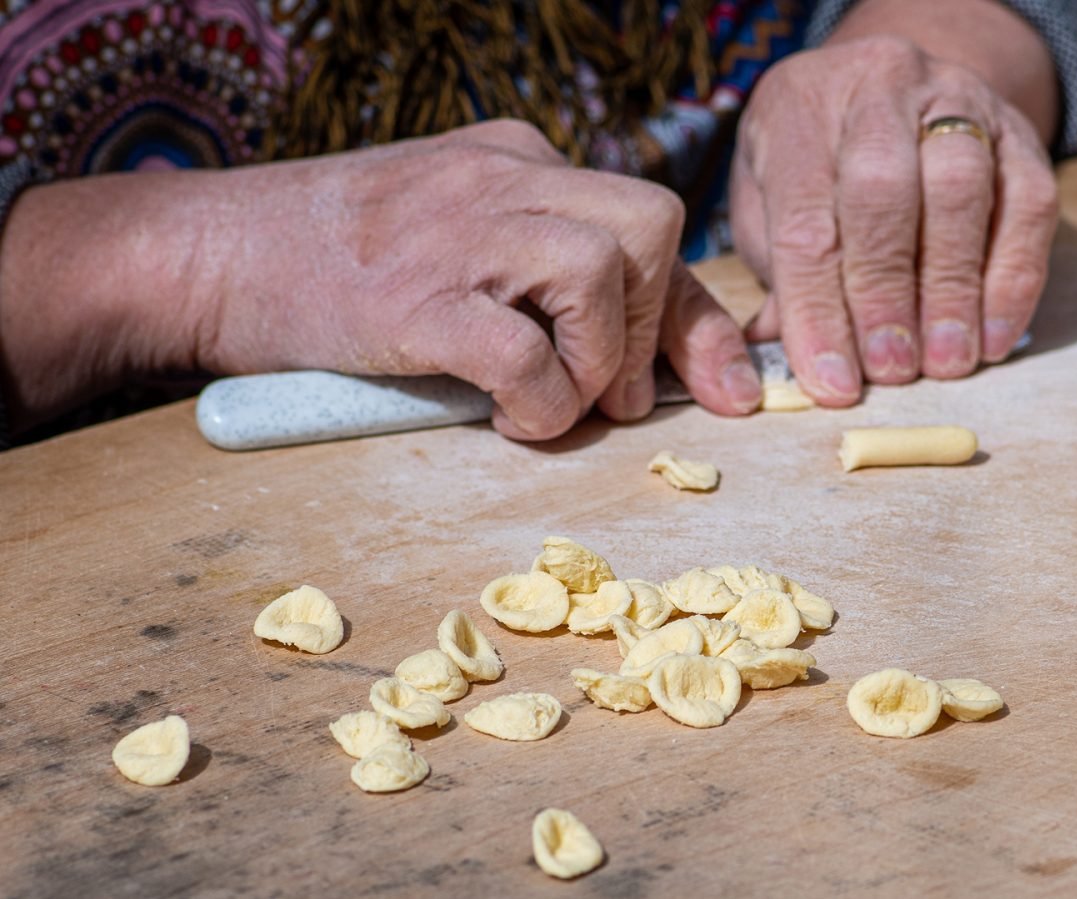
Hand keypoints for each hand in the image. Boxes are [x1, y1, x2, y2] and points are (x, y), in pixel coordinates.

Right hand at [0, 120, 760, 438]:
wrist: (207, 254)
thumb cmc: (337, 265)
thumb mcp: (458, 241)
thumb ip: (539, 273)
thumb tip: (637, 363)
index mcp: (518, 161)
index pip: (649, 230)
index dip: (695, 318)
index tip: (725, 387)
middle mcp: (501, 177)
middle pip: (650, 224)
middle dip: (654, 324)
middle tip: (610, 392)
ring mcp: (457, 231)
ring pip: (602, 270)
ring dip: (596, 361)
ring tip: (550, 401)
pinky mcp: (414, 297)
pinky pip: (523, 351)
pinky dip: (538, 401)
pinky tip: (507, 416)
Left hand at [729, 34, 1058, 404]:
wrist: (895, 96)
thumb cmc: (820, 173)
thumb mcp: (775, 209)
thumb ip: (781, 282)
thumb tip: (785, 363)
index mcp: (799, 108)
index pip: (805, 220)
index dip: (817, 309)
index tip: (832, 382)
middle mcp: (877, 86)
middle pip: (881, 190)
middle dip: (885, 292)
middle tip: (892, 370)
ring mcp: (956, 99)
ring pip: (960, 187)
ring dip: (953, 288)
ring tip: (946, 362)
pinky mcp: (1019, 132)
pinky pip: (1029, 204)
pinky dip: (1013, 280)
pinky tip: (993, 339)